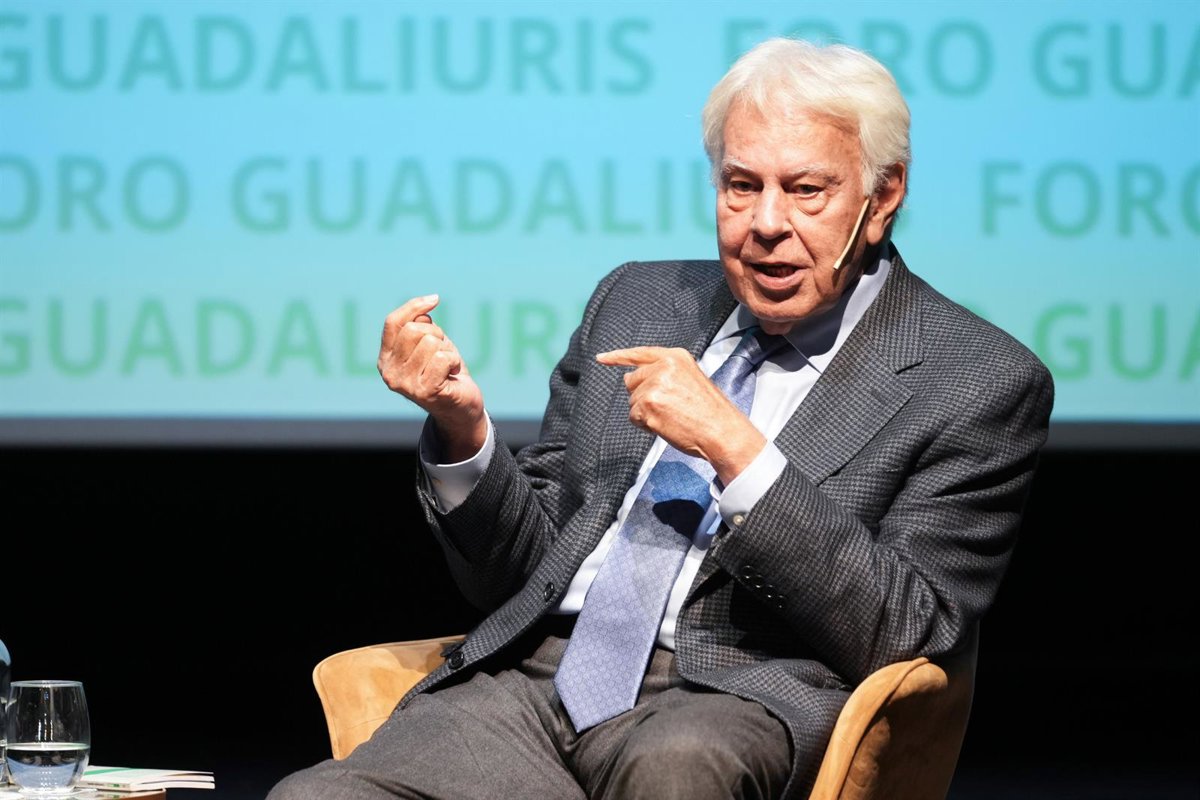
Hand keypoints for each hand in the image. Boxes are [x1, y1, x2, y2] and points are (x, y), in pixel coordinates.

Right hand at [378, 294, 486, 460]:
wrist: (461, 408)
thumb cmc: (446, 373)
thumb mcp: (430, 344)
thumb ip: (421, 325)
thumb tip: (427, 305)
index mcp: (385, 359)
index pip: (393, 322)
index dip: (414, 306)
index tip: (435, 299)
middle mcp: (389, 373)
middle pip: (414, 330)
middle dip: (436, 334)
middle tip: (443, 352)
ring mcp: (405, 384)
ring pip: (430, 342)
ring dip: (447, 350)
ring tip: (448, 366)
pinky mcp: (424, 392)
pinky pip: (442, 358)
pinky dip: (454, 361)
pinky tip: (453, 374)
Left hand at [597, 346, 765, 485]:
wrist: (722, 431)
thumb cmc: (710, 411)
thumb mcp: (691, 378)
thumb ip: (665, 373)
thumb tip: (632, 378)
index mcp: (675, 357)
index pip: (640, 353)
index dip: (618, 357)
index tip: (601, 358)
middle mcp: (662, 367)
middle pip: (632, 381)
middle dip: (642, 396)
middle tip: (668, 408)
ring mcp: (654, 385)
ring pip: (632, 400)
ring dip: (645, 412)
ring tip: (671, 416)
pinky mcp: (647, 405)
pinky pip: (633, 416)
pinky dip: (645, 424)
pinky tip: (665, 425)